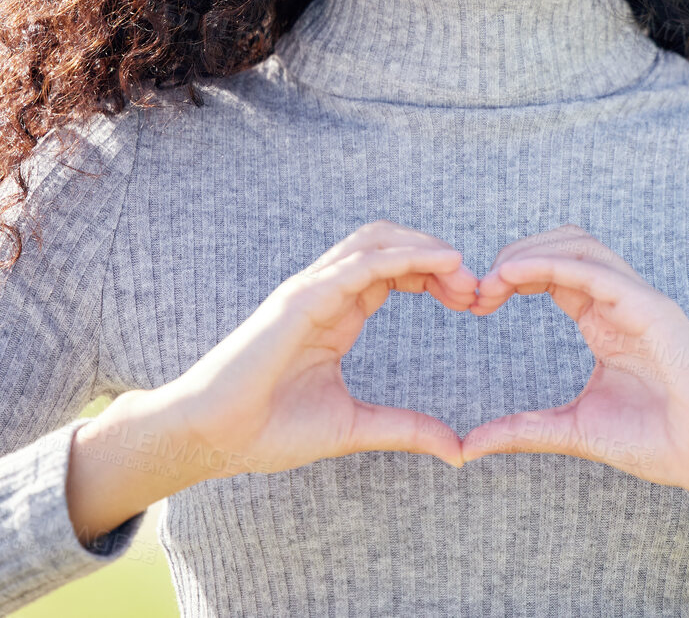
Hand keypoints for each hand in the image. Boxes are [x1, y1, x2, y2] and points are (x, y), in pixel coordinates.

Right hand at [151, 219, 479, 477]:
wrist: (211, 438)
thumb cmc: (267, 430)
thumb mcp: (354, 427)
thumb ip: (405, 429)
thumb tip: (458, 449)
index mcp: (338, 313)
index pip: (396, 269)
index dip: (437, 275)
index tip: (473, 301)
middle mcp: (326, 293)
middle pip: (390, 243)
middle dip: (438, 255)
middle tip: (476, 288)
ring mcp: (311, 291)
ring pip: (376, 240)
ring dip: (426, 247)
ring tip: (464, 274)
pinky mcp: (300, 299)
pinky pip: (359, 263)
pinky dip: (404, 255)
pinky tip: (439, 264)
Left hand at [459, 225, 688, 516]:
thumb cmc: (659, 442)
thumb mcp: (574, 431)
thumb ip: (524, 430)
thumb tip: (469, 444)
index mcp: (603, 321)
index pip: (553, 272)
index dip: (511, 276)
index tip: (475, 303)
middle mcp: (620, 302)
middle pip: (563, 245)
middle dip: (515, 255)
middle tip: (477, 290)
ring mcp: (638, 300)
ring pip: (579, 245)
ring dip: (529, 252)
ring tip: (492, 279)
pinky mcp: (653, 309)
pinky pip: (597, 271)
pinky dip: (551, 264)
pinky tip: (514, 276)